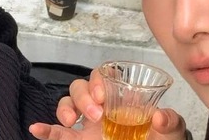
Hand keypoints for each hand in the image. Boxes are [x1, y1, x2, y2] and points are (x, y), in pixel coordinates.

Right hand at [29, 69, 187, 139]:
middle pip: (81, 86)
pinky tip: (36, 128)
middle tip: (97, 113)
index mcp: (121, 99)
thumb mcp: (171, 132)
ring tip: (72, 122)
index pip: (104, 75)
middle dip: (84, 95)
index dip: (99, 78)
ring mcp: (87, 125)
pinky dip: (45, 130)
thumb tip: (160, 117)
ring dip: (66, 108)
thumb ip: (170, 122)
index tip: (103, 93)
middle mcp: (101, 107)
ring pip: (67, 103)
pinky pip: (56, 133)